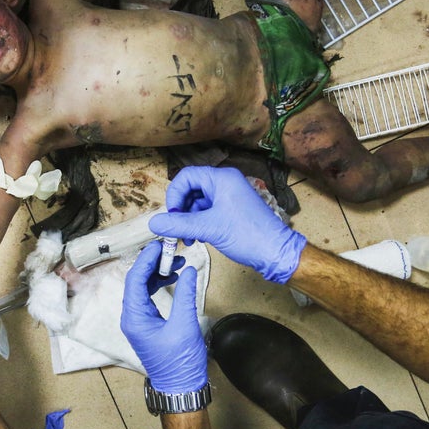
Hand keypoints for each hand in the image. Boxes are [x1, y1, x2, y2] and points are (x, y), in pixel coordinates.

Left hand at [121, 241, 206, 392]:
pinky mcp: (148, 324)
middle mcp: (132, 317)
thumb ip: (184, 295)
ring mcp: (139, 321)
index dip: (145, 260)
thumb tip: (188, 269)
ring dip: (157, 273)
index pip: (134, 280)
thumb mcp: (184, 325)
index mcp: (134, 317)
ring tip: (176, 263)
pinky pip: (149, 298)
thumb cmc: (180, 362)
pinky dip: (160, 285)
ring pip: (143, 288)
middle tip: (169, 250)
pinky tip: (173, 279)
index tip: (158, 245)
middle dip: (152, 264)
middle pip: (136, 281)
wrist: (181, 387)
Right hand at [150, 166, 305, 283]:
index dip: (175, 194)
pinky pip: (208, 211)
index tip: (172, 215)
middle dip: (181, 209)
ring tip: (189, 238)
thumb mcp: (208, 229)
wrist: (275, 253)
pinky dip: (200, 223)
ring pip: (198, 202)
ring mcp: (230, 197)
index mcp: (222, 178)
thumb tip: (154, 223)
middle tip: (177, 229)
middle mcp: (226, 183)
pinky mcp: (232, 210)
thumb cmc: (248, 235)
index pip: (187, 176)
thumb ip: (178, 225)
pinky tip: (200, 237)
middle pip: (191, 189)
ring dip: (189, 219)